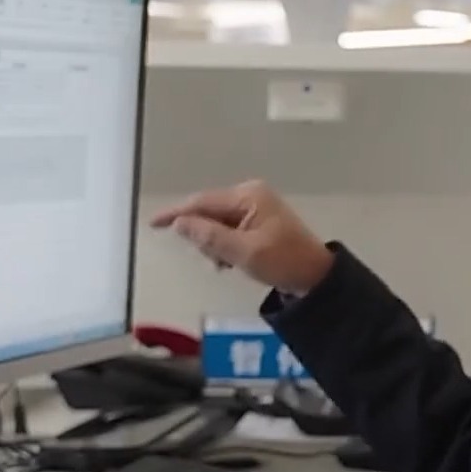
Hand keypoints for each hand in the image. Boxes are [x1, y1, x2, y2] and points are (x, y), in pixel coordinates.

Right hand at [150, 180, 334, 294]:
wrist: (316, 277)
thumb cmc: (283, 262)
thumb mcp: (244, 252)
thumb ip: (210, 237)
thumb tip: (180, 223)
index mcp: (248, 196)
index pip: (202, 202)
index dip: (176, 214)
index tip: (153, 224)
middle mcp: (250, 195)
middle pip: (208, 211)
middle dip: (203, 236)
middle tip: (215, 261)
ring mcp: (255, 207)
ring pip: (217, 223)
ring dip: (214, 244)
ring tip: (226, 264)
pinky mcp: (258, 221)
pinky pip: (229, 230)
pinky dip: (225, 246)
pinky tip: (231, 262)